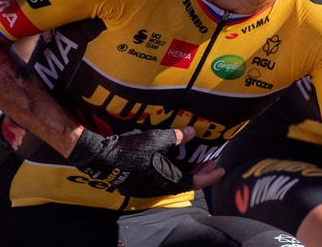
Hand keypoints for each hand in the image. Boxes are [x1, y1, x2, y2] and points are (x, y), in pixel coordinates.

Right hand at [67, 126, 222, 197]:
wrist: (101, 157)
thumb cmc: (130, 148)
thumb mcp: (156, 138)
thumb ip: (176, 137)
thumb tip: (192, 132)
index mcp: (167, 179)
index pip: (195, 181)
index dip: (210, 176)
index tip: (221, 169)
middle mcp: (159, 187)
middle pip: (186, 183)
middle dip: (200, 172)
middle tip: (210, 162)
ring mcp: (148, 188)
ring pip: (173, 183)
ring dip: (186, 172)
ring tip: (194, 161)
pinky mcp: (138, 185)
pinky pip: (161, 182)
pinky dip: (172, 173)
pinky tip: (171, 162)